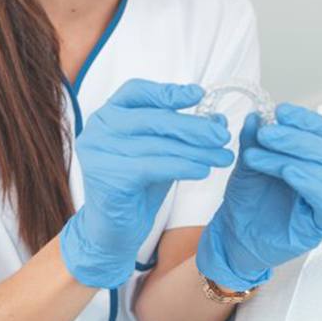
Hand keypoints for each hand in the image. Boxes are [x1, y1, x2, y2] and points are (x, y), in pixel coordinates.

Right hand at [60, 79, 233, 288]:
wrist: (114, 229)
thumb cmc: (139, 183)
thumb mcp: (164, 150)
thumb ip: (184, 132)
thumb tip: (218, 120)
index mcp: (108, 113)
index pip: (137, 91)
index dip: (168, 91)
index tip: (200, 94)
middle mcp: (98, 128)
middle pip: (153, 118)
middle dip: (194, 127)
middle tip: (223, 136)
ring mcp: (98, 152)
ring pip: (158, 144)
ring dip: (196, 150)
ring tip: (223, 157)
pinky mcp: (107, 177)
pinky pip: (153, 166)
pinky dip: (182, 166)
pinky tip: (203, 170)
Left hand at [196, 103, 321, 290]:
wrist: (236, 237)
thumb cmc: (248, 199)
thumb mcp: (248, 163)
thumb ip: (254, 140)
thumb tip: (256, 115)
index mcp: (312, 156)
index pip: (319, 130)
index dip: (303, 118)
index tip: (279, 111)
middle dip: (293, 137)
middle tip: (265, 133)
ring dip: (290, 157)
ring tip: (258, 156)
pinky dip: (308, 182)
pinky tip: (289, 172)